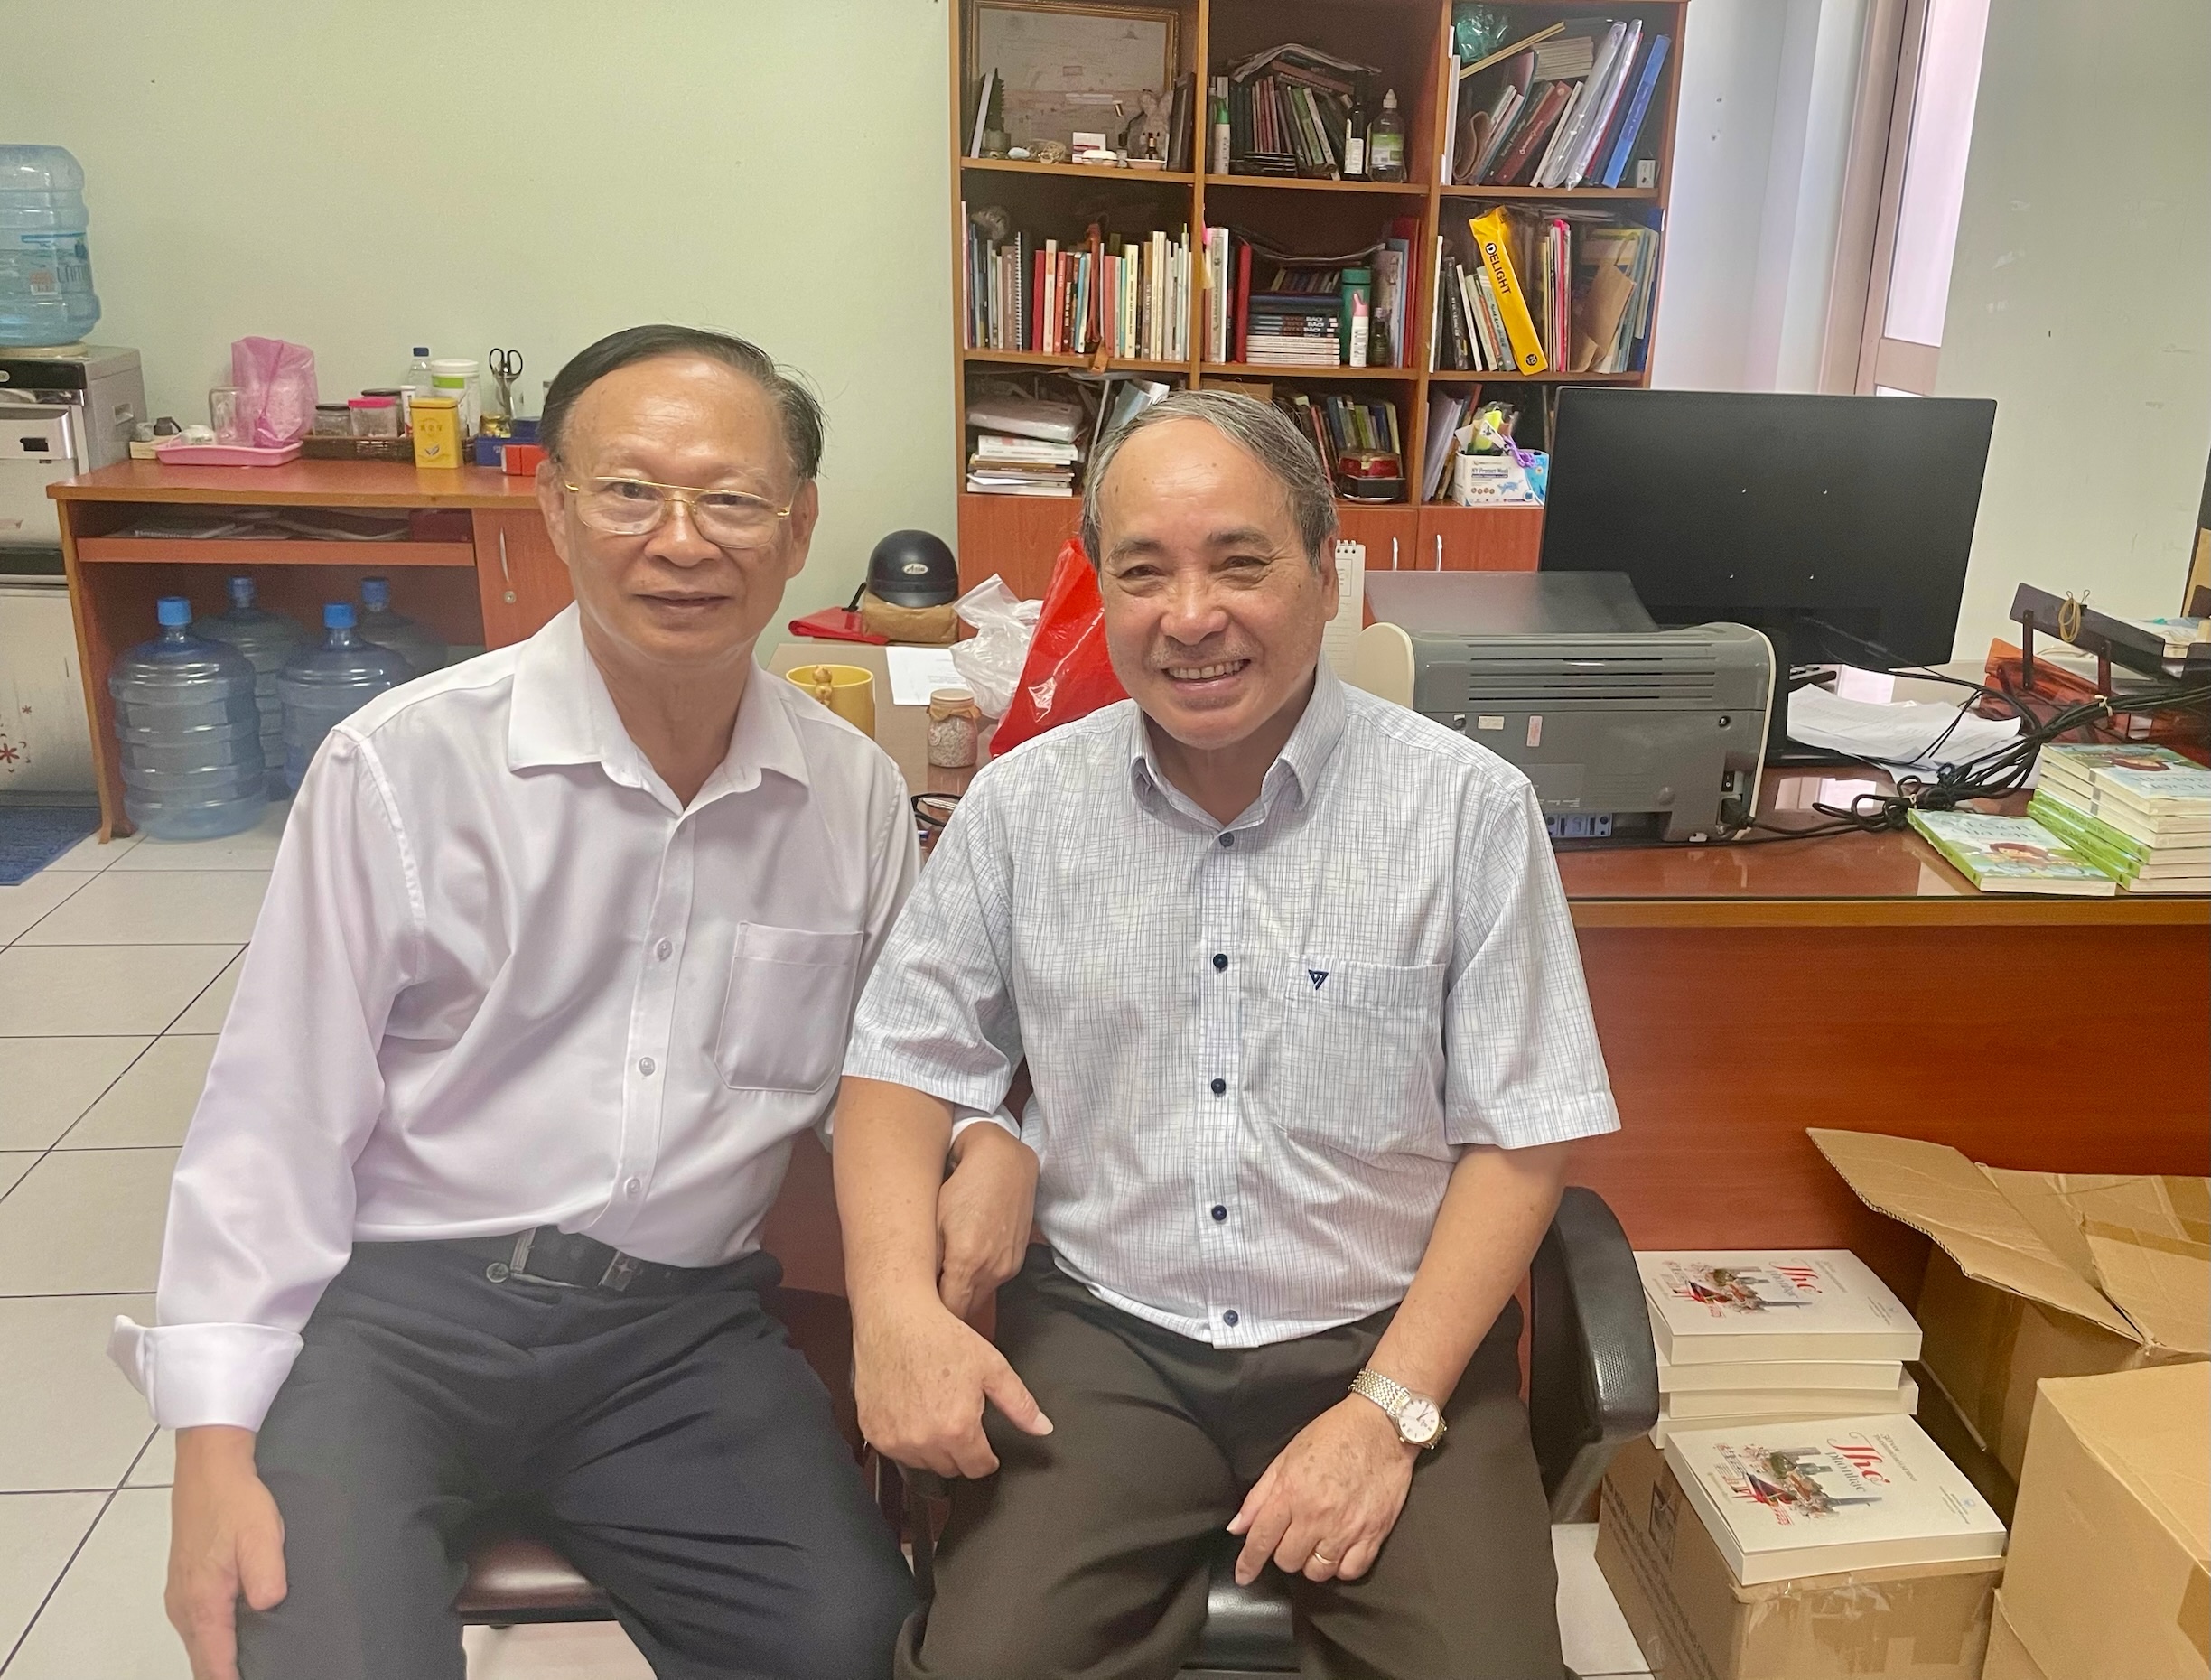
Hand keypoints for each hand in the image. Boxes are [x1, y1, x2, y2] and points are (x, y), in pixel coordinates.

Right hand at [167, 1426, 286, 1679]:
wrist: (209, 1468)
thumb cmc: (236, 1502)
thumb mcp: (262, 1535)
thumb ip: (266, 1576)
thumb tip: (269, 1607)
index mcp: (202, 1604)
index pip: (214, 1667)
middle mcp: (183, 1609)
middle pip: (203, 1662)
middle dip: (229, 1674)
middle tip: (268, 1670)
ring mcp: (180, 1598)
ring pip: (199, 1646)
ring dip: (222, 1659)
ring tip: (259, 1662)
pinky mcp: (184, 1585)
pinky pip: (198, 1628)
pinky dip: (215, 1640)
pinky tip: (241, 1638)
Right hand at [853, 1294, 1051, 1478]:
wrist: (894, 1318)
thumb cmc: (939, 1336)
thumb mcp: (992, 1366)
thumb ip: (1020, 1404)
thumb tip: (1042, 1428)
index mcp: (957, 1429)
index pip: (978, 1469)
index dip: (987, 1457)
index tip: (985, 1447)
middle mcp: (923, 1440)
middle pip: (950, 1468)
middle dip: (960, 1450)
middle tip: (958, 1415)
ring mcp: (894, 1439)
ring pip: (922, 1462)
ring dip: (932, 1447)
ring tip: (934, 1410)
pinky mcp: (873, 1432)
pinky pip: (896, 1451)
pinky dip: (905, 1438)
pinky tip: (911, 1409)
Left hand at [936, 1121, 1038, 1320]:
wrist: (1006, 1160)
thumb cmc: (963, 1184)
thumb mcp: (936, 1219)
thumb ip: (930, 1262)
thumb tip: (919, 1291)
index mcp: (967, 1263)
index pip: (948, 1314)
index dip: (931, 1317)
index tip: (915, 1314)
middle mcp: (992, 1271)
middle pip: (965, 1312)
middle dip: (945, 1312)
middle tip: (923, 1303)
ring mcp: (1008, 1267)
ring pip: (979, 1299)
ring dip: (962, 1297)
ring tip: (941, 1285)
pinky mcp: (1016, 1260)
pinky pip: (992, 1283)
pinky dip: (976, 1283)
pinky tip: (964, 1266)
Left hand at [1226, 1396, 1416, 1585]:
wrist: (1382, 1426)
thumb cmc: (1334, 1434)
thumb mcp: (1287, 1456)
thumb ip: (1260, 1495)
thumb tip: (1238, 1526)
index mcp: (1291, 1493)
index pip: (1261, 1540)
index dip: (1248, 1563)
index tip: (1243, 1576)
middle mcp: (1317, 1515)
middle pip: (1288, 1560)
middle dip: (1284, 1553)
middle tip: (1293, 1537)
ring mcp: (1346, 1528)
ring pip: (1318, 1572)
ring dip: (1312, 1562)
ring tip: (1316, 1544)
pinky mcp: (1374, 1534)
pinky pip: (1350, 1571)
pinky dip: (1341, 1567)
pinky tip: (1339, 1551)